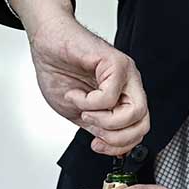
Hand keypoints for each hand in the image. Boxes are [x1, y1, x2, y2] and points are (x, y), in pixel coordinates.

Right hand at [9, 0, 148, 155]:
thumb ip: (97, 127)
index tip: (97, 145)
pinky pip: (111, 95)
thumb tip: (111, 144)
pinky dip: (90, 103)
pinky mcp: (115, 62)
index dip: (119, 145)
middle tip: (92, 127)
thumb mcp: (78, 111)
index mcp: (123, 97)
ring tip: (84, 109)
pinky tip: (77, 95)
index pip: (138, 130)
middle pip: (143, 123)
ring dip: (104, 120)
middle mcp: (129, 85)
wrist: (45, 43)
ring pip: (134, 112)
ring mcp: (125, 73)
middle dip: (116, 137)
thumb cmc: (58, 70)